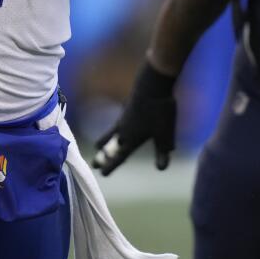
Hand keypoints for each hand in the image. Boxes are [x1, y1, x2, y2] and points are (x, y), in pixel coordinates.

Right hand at [92, 61, 176, 175]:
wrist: (152, 83)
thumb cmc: (159, 111)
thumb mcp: (164, 134)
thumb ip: (162, 152)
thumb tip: (161, 169)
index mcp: (131, 140)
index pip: (119, 157)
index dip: (111, 166)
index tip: (103, 174)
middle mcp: (123, 130)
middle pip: (109, 146)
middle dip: (103, 156)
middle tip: (95, 164)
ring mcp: (124, 118)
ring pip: (110, 133)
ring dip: (104, 141)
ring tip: (99, 145)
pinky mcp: (128, 107)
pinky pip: (119, 121)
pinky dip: (116, 128)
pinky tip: (119, 125)